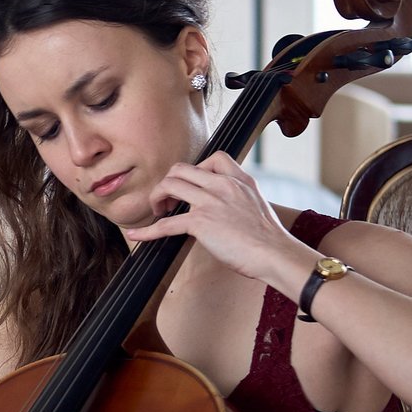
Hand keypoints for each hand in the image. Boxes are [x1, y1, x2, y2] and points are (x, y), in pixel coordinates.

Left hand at [118, 152, 312, 286]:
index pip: (213, 158)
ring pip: (169, 185)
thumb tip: (224, 206)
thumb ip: (239, 198)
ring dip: (157, 197)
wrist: (275, 253)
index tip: (191, 186)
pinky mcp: (201, 222)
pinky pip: (165, 224)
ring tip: (158, 211)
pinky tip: (136, 234)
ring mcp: (210, 202)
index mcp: (239, 180)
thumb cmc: (268, 238)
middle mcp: (223, 185)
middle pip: (181, 169)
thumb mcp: (257, 205)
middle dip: (168, 183)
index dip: (195, 170)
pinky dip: (147, 230)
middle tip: (167, 201)